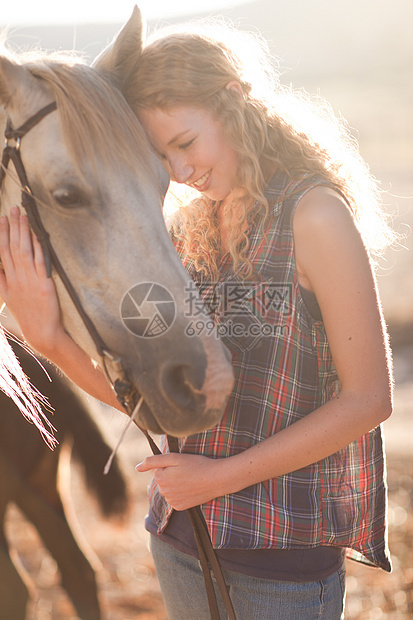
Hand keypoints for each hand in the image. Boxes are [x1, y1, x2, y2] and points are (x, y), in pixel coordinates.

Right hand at [0, 207, 62, 354]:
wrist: (41, 333)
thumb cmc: (28, 316)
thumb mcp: (9, 298)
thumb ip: (2, 281)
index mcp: (8, 280)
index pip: (2, 251)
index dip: (2, 233)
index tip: (2, 218)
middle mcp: (17, 278)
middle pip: (12, 247)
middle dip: (12, 226)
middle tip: (13, 209)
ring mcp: (30, 281)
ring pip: (24, 251)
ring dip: (24, 232)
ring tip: (23, 216)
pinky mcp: (44, 285)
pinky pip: (40, 262)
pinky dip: (38, 248)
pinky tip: (37, 236)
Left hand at [136, 453, 222, 510]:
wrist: (216, 479)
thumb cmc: (196, 464)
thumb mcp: (174, 457)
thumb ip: (153, 461)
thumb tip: (137, 467)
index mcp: (160, 478)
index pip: (157, 469)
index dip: (168, 465)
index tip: (180, 464)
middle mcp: (164, 492)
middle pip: (162, 480)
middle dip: (170, 474)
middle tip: (186, 471)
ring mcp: (172, 502)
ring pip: (168, 489)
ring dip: (175, 484)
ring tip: (190, 479)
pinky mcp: (180, 507)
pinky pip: (175, 498)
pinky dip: (181, 493)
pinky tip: (191, 488)